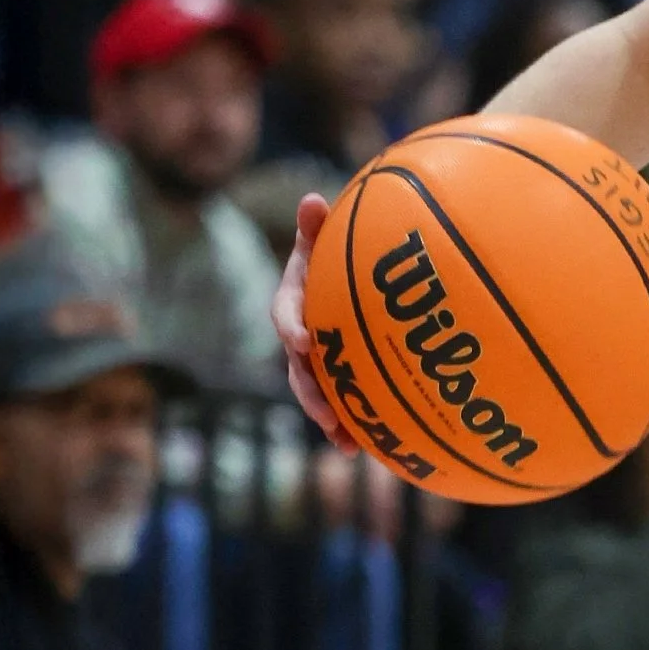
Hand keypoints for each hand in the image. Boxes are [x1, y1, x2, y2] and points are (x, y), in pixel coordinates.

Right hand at [273, 192, 350, 445]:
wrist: (346, 276)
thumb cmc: (334, 252)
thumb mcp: (324, 238)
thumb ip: (317, 227)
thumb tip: (311, 199)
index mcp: (293, 301)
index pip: (285, 315)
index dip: (292, 328)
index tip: (304, 341)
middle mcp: (300, 335)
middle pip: (297, 368)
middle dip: (309, 390)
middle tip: (322, 410)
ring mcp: (316, 361)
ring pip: (316, 393)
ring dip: (328, 418)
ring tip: (343, 439)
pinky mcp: (336, 377)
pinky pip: (339, 405)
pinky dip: (347, 427)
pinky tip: (363, 450)